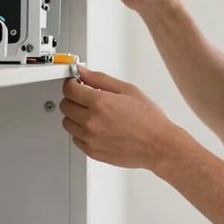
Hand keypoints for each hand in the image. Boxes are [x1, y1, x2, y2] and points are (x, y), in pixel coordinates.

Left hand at [60, 66, 177, 168]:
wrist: (158, 145)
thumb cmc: (148, 119)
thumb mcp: (127, 90)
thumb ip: (100, 79)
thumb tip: (83, 72)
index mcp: (100, 103)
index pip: (69, 89)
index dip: (71, 83)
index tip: (76, 83)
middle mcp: (91, 121)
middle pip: (65, 105)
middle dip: (74, 98)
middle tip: (87, 98)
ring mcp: (90, 138)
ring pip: (67, 123)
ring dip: (76, 116)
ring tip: (94, 114)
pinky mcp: (92, 152)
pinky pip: (75, 139)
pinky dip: (81, 132)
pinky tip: (97, 127)